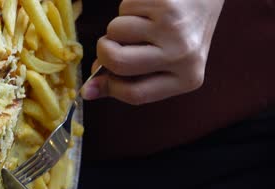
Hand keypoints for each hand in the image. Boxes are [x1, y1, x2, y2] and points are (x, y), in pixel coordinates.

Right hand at [81, 0, 224, 104]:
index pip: (135, 94)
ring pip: (116, 30)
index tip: (98, 79)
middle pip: (119, 62)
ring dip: (117, 27)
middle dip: (103, 52)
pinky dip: (128, 8)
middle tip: (109, 45)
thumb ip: (130, 79)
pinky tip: (147, 9)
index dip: (109, 87)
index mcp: (186, 79)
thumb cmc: (181, 35)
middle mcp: (182, 56)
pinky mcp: (164, 4)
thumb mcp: (166, 63)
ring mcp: (173, 28)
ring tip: (138, 24)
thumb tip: (88, 91)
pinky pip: (123, 8)